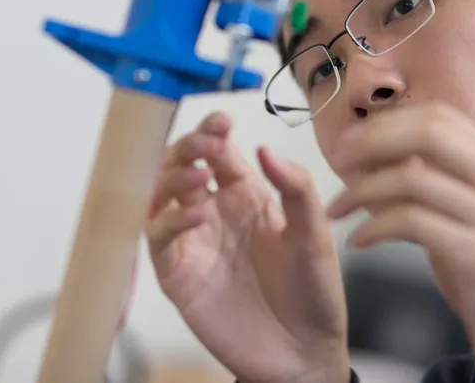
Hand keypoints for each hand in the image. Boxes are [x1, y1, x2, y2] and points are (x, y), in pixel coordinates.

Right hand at [147, 112, 348, 382]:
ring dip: (173, 180)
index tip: (220, 121)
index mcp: (247, 197)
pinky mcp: (179, 275)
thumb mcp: (315, 234)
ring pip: (162, 197)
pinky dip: (169, 222)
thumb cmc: (313, 292)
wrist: (304, 353)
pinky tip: (194, 216)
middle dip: (187, 148)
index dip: (213, 131)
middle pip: (183, 166)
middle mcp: (215, 214)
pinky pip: (159, 240)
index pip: (219, 152)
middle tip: (203, 144)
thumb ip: (296, 188)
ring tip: (198, 178)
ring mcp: (194, 243)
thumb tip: (265, 147)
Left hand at [326, 103, 474, 382]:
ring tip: (337, 209)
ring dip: (361, 190)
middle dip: (372, 141)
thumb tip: (384, 157)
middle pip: (429, 131)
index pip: (441, 116)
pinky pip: (412, 222)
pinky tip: (361, 242)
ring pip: (413, 176)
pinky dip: (375, 227)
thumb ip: (443, 186)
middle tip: (337, 161)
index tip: (351, 141)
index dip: (388, 122)